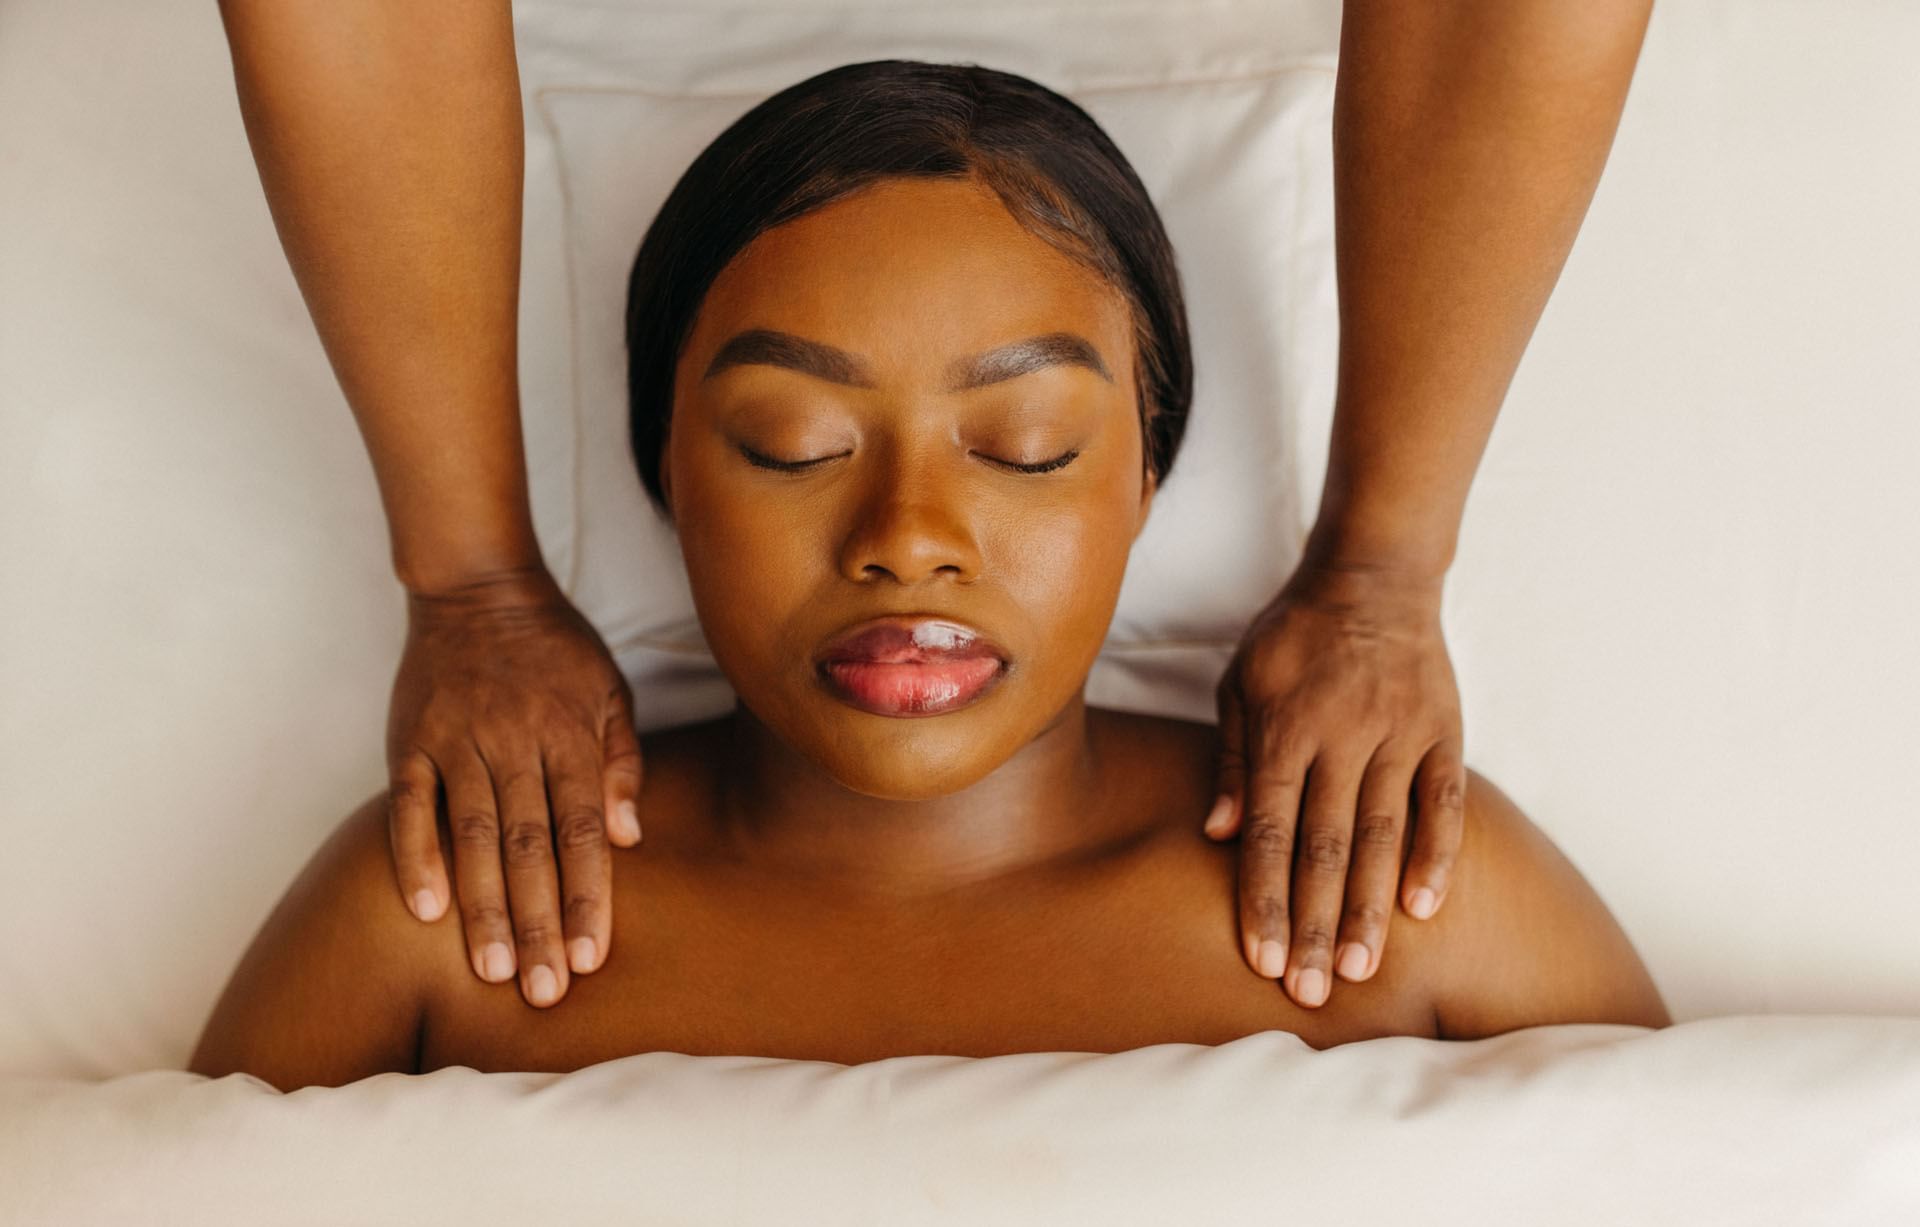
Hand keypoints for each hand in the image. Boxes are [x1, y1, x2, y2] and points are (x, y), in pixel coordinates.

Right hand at [385, 565, 642, 1008]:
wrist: (478, 588)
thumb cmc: (555, 649)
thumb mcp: (610, 691)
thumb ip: (621, 763)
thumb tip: (629, 836)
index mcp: (571, 737)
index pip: (583, 831)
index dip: (588, 896)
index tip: (591, 958)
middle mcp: (515, 744)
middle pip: (529, 847)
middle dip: (539, 922)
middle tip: (542, 991)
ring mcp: (458, 743)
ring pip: (472, 836)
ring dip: (482, 906)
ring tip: (492, 970)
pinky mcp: (410, 741)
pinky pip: (410, 806)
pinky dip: (414, 857)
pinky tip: (424, 911)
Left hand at [1208, 559, 1464, 1008]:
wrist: (1372, 576)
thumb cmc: (1292, 637)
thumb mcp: (1240, 684)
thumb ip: (1233, 760)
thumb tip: (1220, 833)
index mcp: (1284, 731)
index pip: (1271, 833)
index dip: (1265, 899)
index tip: (1259, 959)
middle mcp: (1342, 739)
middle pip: (1325, 847)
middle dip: (1312, 924)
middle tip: (1307, 990)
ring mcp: (1398, 736)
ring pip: (1383, 836)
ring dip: (1369, 907)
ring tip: (1357, 968)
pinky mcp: (1444, 732)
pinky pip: (1443, 802)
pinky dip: (1436, 855)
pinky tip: (1424, 909)